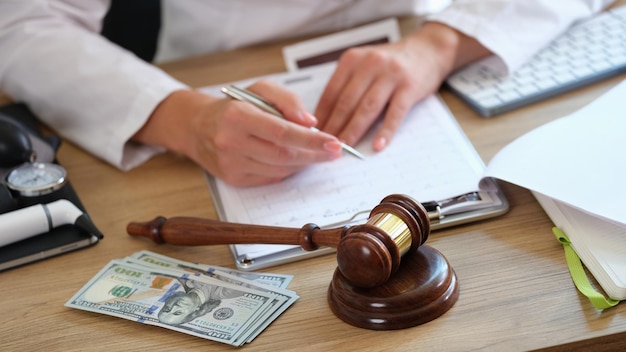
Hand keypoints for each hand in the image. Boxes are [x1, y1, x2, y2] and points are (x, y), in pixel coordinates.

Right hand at [134, 80, 342, 185]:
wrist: (198, 127)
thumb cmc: (234, 105)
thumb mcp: (260, 90)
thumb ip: (287, 101)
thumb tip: (310, 123)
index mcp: (237, 116)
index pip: (282, 132)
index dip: (312, 140)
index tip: (334, 143)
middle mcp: (231, 143)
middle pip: (284, 155)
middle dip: (314, 155)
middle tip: (335, 151)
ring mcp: (231, 164)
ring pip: (279, 169)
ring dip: (303, 163)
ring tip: (317, 154)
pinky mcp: (234, 178)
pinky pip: (270, 178)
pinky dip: (288, 170)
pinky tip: (296, 160)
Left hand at [315, 22, 490, 151]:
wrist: (427, 49)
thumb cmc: (390, 63)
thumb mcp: (364, 65)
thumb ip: (347, 85)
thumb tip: (324, 116)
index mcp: (353, 60)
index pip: (331, 92)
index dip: (322, 115)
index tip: (313, 134)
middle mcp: (370, 64)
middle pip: (347, 101)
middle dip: (334, 126)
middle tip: (325, 146)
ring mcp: (391, 74)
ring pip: (367, 108)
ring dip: (354, 130)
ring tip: (345, 147)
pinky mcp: (410, 87)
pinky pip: (395, 113)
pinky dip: (385, 131)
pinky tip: (377, 145)